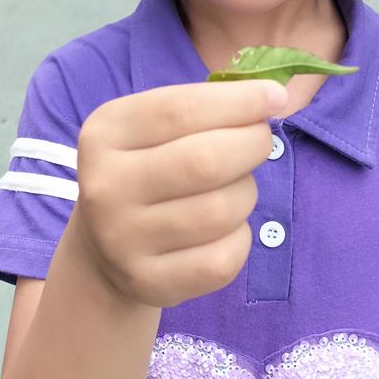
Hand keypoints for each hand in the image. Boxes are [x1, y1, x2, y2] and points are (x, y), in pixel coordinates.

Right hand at [74, 79, 287, 307]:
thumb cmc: (146, 168)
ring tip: (234, 188)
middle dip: (252, 144)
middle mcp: (105, 186)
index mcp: (105, 133)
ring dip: (246, 193)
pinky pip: (223, 259)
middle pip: (205, 161)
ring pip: (221, 211)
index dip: (238, 101)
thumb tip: (274, 97)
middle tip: (261, 141)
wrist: (103, 246)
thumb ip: (205, 108)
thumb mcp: (152, 128)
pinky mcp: (148, 282)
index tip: (275, 96)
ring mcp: (122, 240)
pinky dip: (240, 239)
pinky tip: (227, 229)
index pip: (180, 110)